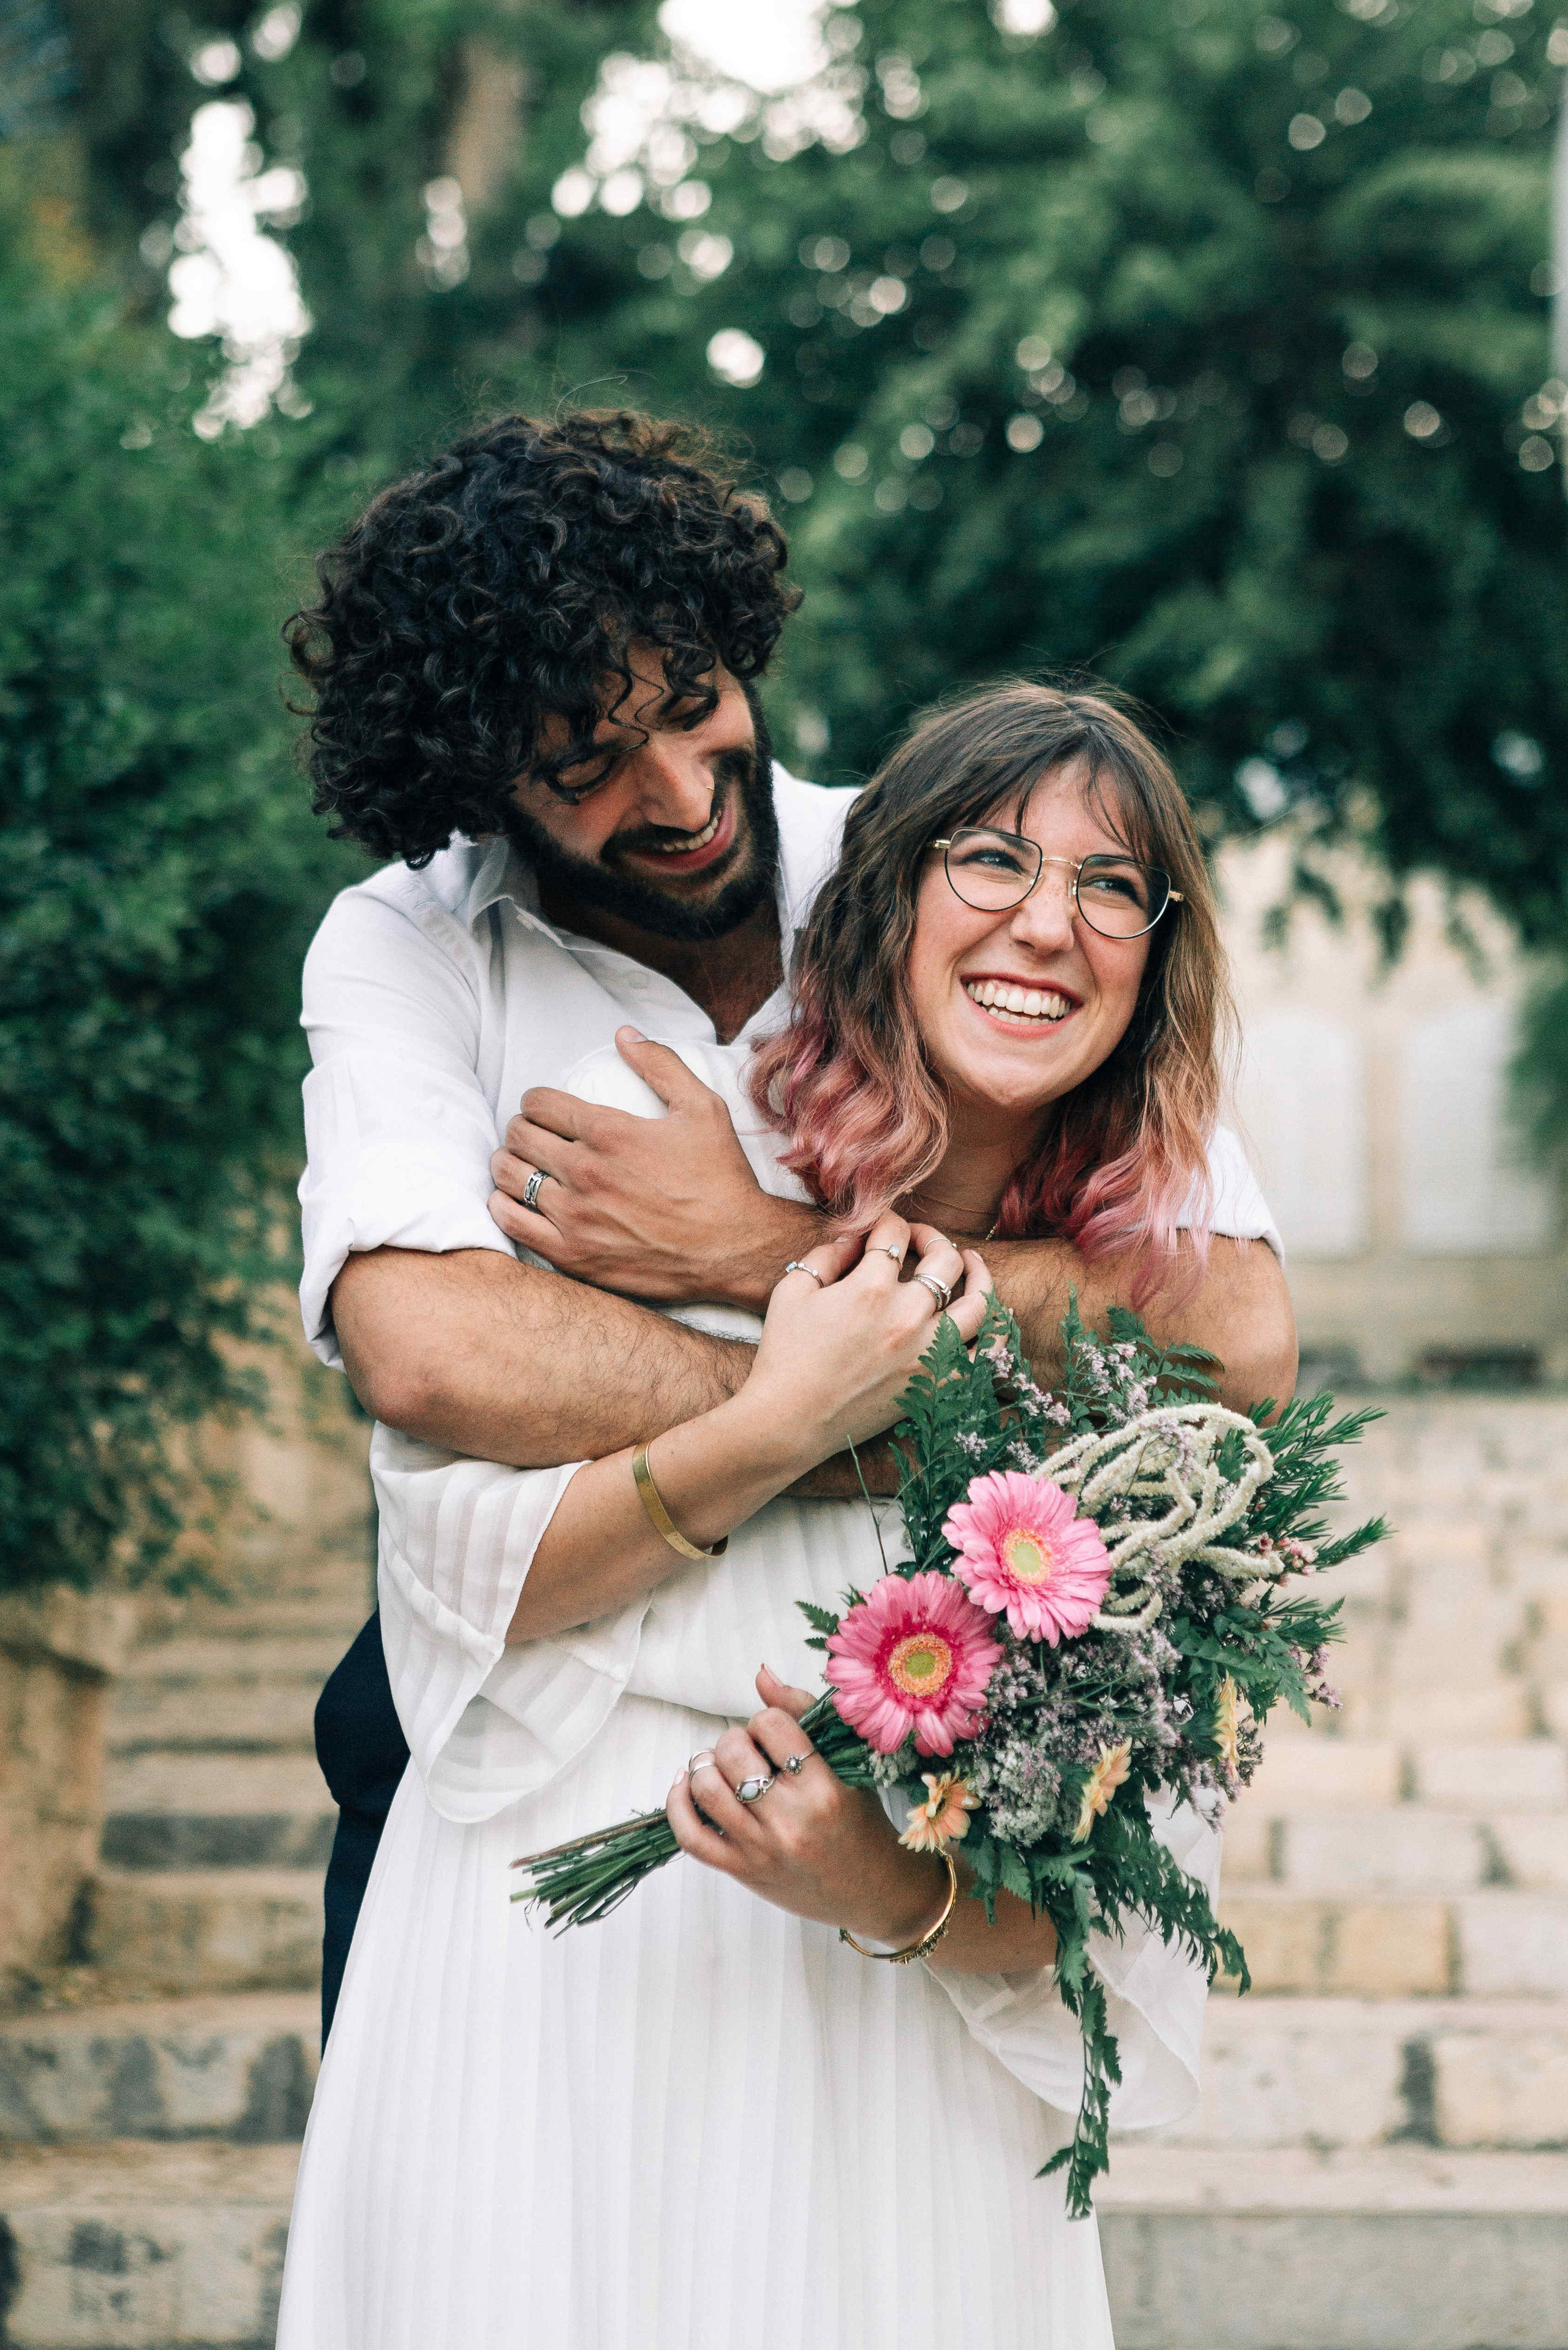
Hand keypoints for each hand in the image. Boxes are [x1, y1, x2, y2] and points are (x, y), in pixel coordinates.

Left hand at [488, 1027, 817, 1306]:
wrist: (734, 1249)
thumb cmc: (721, 1178)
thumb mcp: (703, 1108)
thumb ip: (661, 1064)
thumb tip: (623, 1033)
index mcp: (610, 1132)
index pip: (540, 1103)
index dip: (536, 1100)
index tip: (544, 1108)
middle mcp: (585, 1172)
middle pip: (519, 1136)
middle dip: (522, 1128)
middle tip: (534, 1135)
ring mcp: (575, 1217)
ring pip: (508, 1177)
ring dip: (509, 1164)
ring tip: (522, 1165)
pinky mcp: (572, 1255)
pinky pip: (512, 1223)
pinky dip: (504, 1206)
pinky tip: (516, 1201)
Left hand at [667, 1668, 948, 1944]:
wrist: (872, 1891)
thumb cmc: (861, 1822)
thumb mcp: (847, 1766)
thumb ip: (802, 1715)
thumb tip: (760, 1674)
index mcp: (823, 1788)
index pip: (771, 1724)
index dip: (766, 1719)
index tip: (774, 1733)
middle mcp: (789, 1820)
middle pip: (732, 1752)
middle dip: (734, 1739)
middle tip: (748, 1750)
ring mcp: (761, 1849)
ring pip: (707, 1789)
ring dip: (705, 1765)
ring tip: (720, 1765)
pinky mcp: (741, 1871)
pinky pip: (691, 1836)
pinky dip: (677, 1804)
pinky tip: (685, 1784)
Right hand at [740, 1214, 991, 1458]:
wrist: (789, 1420)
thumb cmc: (784, 1355)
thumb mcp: (792, 1290)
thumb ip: (826, 1255)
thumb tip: (854, 1239)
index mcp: (870, 1289)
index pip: (893, 1234)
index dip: (887, 1221)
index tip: (880, 1229)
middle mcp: (908, 1316)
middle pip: (944, 1258)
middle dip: (931, 1237)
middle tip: (917, 1239)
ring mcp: (929, 1352)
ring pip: (979, 1301)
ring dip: (977, 1273)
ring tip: (969, 1262)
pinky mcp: (938, 1384)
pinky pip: (987, 1355)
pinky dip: (996, 1331)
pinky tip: (988, 1313)